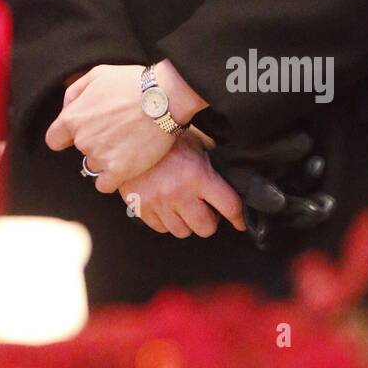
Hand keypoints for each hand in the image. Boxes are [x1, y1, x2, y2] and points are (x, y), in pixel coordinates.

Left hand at [46, 64, 174, 192]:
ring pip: (95, 166)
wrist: (164, 98)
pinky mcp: (119, 171)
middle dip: (94, 142)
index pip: (54, 139)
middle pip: (81, 151)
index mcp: (73, 118)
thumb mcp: (97, 74)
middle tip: (116, 130)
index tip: (82, 133)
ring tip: (127, 142)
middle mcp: (82, 140)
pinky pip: (105, 185)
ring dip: (106, 158)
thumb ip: (74, 92)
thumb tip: (67, 108)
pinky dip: (113, 177)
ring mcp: (100, 157)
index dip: (66, 137)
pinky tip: (125, 163)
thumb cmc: (132, 82)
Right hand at [118, 130, 245, 237]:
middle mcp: (178, 192)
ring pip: (183, 232)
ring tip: (183, 205)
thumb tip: (232, 182)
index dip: (239, 217)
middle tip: (205, 208)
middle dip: (209, 220)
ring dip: (186, 222)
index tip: (239, 221)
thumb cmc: (165, 140)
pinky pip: (162, 229)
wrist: (128, 136)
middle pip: (206, 228)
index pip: (229, 206)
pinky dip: (166, 221)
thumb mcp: (196, 145)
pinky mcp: (141, 207)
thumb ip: (212, 165)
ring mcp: (158, 202)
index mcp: (197, 175)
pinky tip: (166, 205)